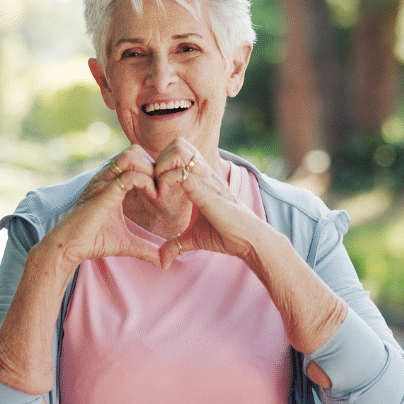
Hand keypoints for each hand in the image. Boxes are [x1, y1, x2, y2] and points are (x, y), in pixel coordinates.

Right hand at [43, 145, 161, 268]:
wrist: (68, 247)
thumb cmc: (91, 242)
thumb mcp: (126, 243)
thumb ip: (146, 249)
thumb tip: (164, 262)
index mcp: (111, 183)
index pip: (136, 159)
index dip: (153, 170)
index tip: (163, 192)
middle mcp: (107, 177)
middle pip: (135, 150)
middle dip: (154, 165)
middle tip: (163, 189)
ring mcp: (104, 182)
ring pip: (132, 155)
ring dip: (150, 170)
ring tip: (158, 191)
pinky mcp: (104, 193)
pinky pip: (129, 176)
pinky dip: (147, 182)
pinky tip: (154, 196)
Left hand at [153, 139, 263, 268]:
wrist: (247, 240)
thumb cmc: (226, 236)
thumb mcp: (194, 239)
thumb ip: (176, 245)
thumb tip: (162, 260)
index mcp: (201, 177)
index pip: (178, 150)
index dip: (162, 163)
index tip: (157, 187)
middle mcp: (203, 172)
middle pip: (177, 142)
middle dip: (159, 160)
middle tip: (156, 184)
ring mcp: (204, 178)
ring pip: (178, 149)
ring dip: (162, 166)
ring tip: (160, 188)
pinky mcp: (204, 189)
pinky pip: (180, 171)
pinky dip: (166, 180)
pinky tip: (164, 197)